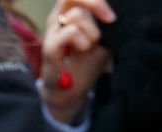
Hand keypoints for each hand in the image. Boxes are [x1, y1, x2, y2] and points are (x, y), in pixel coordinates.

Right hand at [40, 0, 113, 124]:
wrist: (69, 92)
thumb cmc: (84, 66)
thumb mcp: (101, 40)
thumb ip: (102, 22)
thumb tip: (108, 13)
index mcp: (69, 13)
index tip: (111, 17)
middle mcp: (58, 19)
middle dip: (96, 3)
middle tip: (109, 20)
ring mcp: (52, 33)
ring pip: (76, 14)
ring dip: (91, 30)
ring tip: (90, 46)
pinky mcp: (50, 47)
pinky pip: (71, 31)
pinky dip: (83, 39)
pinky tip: (84, 50)